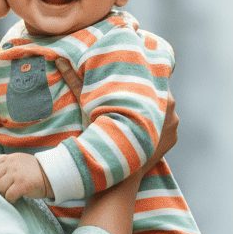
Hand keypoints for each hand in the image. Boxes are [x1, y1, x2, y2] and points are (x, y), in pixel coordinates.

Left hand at [0, 153, 53, 202]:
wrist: (52, 175)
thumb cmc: (35, 171)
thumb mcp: (20, 161)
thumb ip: (8, 164)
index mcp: (11, 158)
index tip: (2, 178)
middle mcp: (12, 164)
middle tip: (6, 187)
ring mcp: (16, 174)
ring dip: (4, 192)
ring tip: (12, 193)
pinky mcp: (22, 185)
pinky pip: (8, 195)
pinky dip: (11, 199)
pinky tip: (17, 198)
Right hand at [56, 57, 177, 168]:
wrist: (119, 172)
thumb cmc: (103, 135)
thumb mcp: (88, 106)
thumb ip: (75, 82)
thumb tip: (58, 61)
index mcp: (156, 93)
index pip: (152, 76)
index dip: (140, 77)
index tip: (129, 78)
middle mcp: (171, 107)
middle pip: (159, 93)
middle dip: (147, 93)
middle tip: (130, 94)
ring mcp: (174, 125)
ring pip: (164, 110)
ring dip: (154, 109)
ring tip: (136, 110)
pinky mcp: (173, 139)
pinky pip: (167, 127)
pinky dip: (158, 126)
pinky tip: (144, 126)